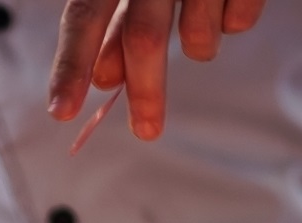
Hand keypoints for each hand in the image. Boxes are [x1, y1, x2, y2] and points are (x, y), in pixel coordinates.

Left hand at [47, 0, 267, 139]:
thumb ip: (117, 22)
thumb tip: (104, 79)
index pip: (85, 14)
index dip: (71, 64)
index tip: (61, 111)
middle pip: (146, 35)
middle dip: (146, 90)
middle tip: (147, 130)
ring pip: (200, 37)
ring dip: (198, 47)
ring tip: (199, 26)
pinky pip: (240, 21)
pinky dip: (233, 21)